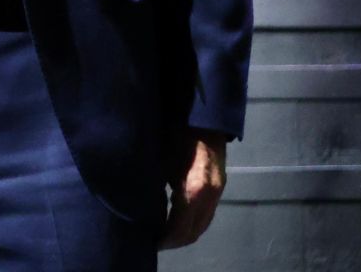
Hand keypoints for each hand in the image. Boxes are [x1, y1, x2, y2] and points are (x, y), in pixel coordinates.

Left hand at [158, 129, 226, 249]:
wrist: (204, 119)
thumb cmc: (177, 133)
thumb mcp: (160, 159)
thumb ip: (155, 184)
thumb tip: (141, 204)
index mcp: (193, 189)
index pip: (180, 227)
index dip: (166, 238)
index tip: (151, 242)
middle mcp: (209, 196)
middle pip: (194, 231)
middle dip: (175, 241)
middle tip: (157, 241)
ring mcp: (217, 192)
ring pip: (203, 224)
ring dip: (185, 233)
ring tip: (165, 234)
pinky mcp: (219, 188)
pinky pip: (207, 214)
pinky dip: (193, 222)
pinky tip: (177, 219)